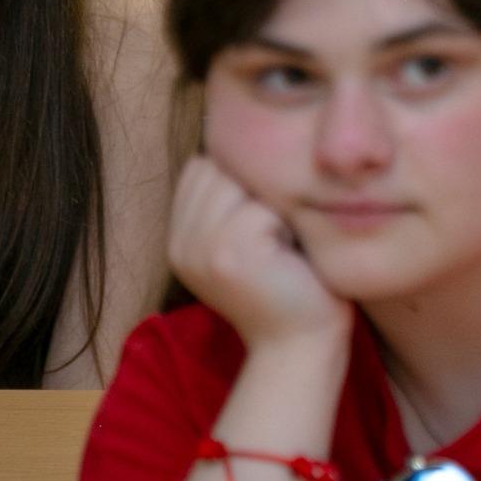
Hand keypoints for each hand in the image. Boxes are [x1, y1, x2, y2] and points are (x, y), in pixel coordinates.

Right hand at [168, 156, 350, 350]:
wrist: (300, 345)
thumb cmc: (291, 286)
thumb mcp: (249, 239)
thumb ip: (233, 200)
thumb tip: (243, 134)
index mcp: (180, 237)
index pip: (203, 166)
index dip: (243, 179)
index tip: (266, 224)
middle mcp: (181, 243)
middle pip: (220, 166)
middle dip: (258, 188)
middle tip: (278, 238)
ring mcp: (200, 247)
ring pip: (241, 181)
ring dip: (273, 205)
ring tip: (283, 246)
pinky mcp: (229, 253)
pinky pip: (263, 207)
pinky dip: (287, 225)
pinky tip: (290, 259)